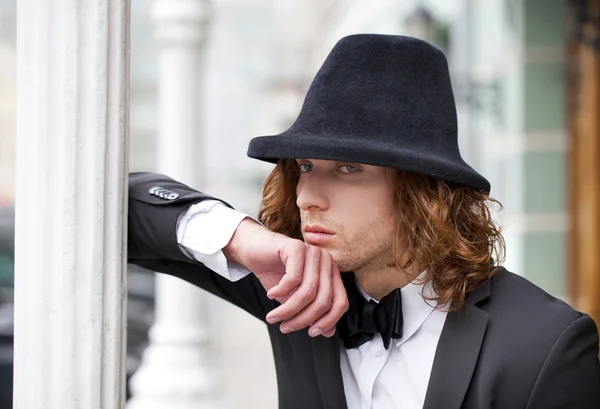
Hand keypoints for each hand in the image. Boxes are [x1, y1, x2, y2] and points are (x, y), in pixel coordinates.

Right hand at [224, 218, 348, 336]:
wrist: (253, 249)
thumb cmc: (276, 273)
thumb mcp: (294, 298)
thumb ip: (312, 312)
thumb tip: (329, 333)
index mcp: (331, 273)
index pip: (340, 302)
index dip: (328, 321)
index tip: (311, 333)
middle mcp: (326, 261)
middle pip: (323, 299)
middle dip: (303, 319)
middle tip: (285, 328)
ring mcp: (312, 252)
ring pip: (308, 291)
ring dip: (288, 309)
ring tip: (273, 317)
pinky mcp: (296, 247)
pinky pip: (293, 278)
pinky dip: (280, 292)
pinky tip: (271, 294)